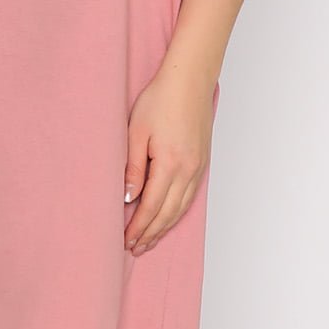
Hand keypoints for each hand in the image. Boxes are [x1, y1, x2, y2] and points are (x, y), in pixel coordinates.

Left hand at [123, 65, 217, 256]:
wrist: (189, 80)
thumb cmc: (161, 99)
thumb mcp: (137, 131)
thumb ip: (133, 168)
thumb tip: (128, 198)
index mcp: (170, 163)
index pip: (152, 206)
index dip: (139, 226)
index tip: (127, 240)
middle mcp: (188, 170)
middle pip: (168, 213)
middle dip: (151, 233)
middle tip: (135, 248)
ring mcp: (198, 167)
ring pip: (181, 208)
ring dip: (165, 227)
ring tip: (149, 240)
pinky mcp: (202, 162)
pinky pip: (190, 196)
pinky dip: (178, 212)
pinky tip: (169, 218)